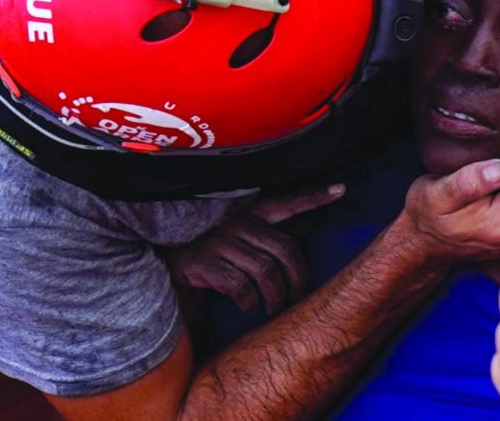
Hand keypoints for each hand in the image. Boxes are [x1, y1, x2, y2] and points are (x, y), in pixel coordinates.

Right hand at [163, 184, 345, 314]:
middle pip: (285, 249)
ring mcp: (217, 241)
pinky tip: (248, 307)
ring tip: (272, 307)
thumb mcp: (239, 238)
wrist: (159, 265)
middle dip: (297, 278)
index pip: (286, 202)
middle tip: (296, 296)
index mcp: (246, 212)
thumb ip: (270, 232)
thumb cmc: (207, 253)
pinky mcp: (202, 263)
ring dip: (274, 297)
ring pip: (265, 272)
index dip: (313, 198)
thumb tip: (307, 226)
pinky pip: (240, 286)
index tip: (340, 191)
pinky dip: (249, 302)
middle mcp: (234, 222)